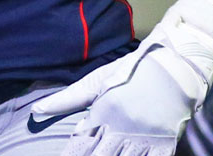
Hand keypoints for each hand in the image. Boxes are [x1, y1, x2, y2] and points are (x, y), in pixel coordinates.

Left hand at [31, 0, 212, 155]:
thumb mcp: (99, 80)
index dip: (71, 153)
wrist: (176, 64)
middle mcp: (123, 128)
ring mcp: (146, 137)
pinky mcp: (165, 144)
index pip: (80, 143)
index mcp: (104, 112)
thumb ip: (67, 98)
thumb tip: (35, 111)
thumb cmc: (133, 70)